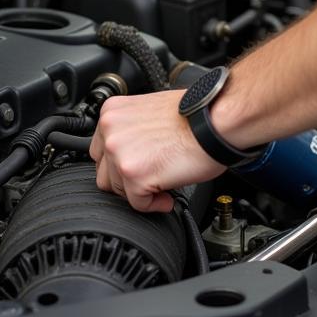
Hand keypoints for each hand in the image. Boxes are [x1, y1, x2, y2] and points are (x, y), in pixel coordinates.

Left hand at [90, 91, 225, 211]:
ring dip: (140, 192)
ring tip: (162, 185)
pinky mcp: (135, 174)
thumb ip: (132, 131)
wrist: (216, 121)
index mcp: (112, 113)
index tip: (135, 169)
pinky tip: (168, 196)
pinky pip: (137, 204)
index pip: (100, 151)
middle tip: (150, 179)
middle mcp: (110, 130)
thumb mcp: (150, 112)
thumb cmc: (196, 116)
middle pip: (104, 173)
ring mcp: (119, 153)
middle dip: (127, 181)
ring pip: (118, 190)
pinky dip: (153, 205)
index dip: (120, 164)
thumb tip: (131, 153)